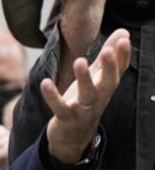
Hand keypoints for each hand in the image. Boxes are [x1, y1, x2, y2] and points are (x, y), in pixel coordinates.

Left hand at [43, 28, 130, 163]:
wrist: (74, 137)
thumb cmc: (86, 102)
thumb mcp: (97, 79)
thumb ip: (107, 57)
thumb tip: (124, 32)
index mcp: (105, 87)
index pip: (118, 71)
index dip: (122, 56)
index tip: (125, 39)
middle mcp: (98, 98)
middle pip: (108, 83)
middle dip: (110, 67)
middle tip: (108, 50)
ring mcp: (83, 110)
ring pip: (87, 95)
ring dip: (84, 79)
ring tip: (79, 61)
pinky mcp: (66, 118)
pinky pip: (59, 107)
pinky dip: (52, 96)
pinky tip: (45, 83)